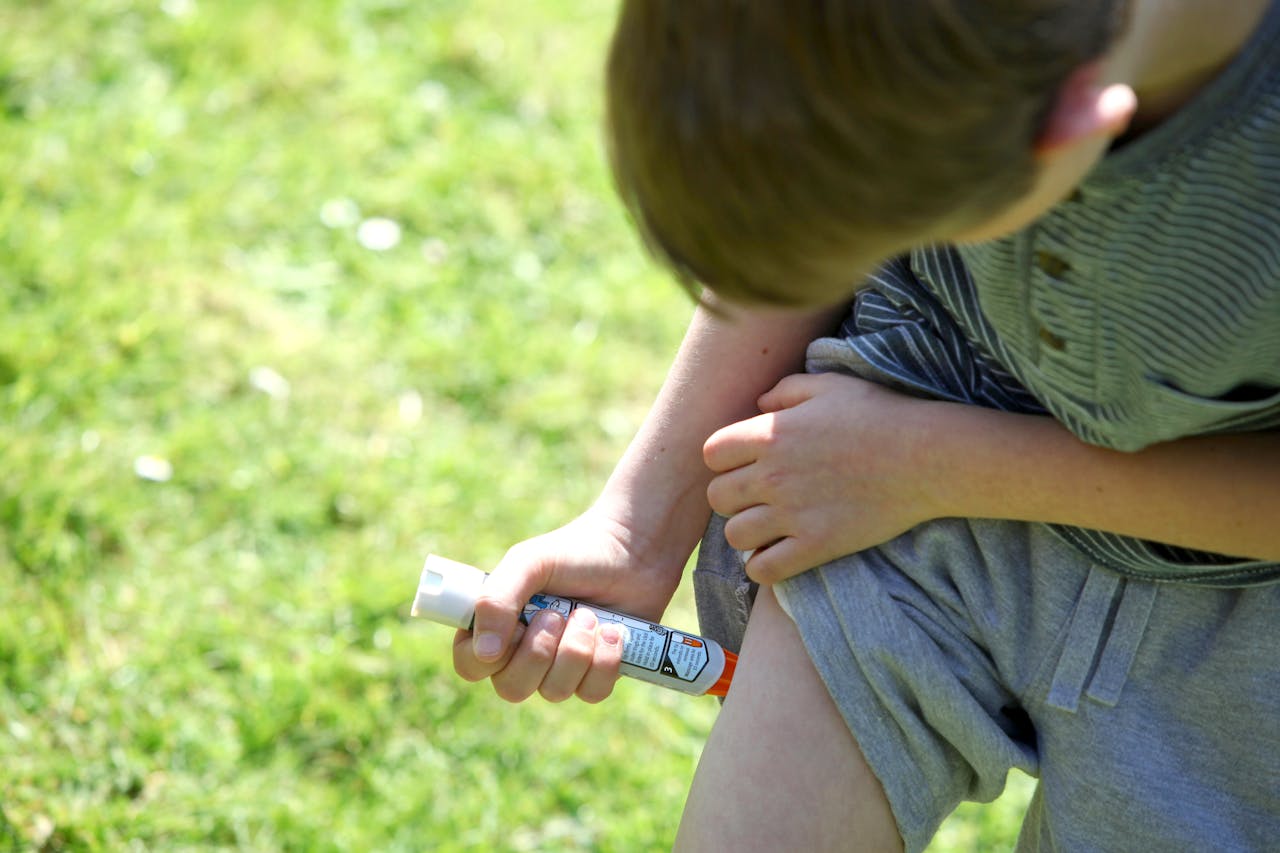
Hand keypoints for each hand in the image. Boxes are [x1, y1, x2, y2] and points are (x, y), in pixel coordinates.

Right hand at [451, 509, 681, 703]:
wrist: (634, 552)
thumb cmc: (575, 553)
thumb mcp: (528, 563)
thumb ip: (496, 600)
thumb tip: (485, 653)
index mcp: (496, 625)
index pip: (469, 665)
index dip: (488, 655)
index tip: (516, 624)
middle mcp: (523, 652)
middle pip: (511, 688)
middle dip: (540, 651)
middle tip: (559, 614)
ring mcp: (560, 668)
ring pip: (553, 692)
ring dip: (576, 651)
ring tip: (590, 616)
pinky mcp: (596, 675)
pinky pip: (591, 693)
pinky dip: (604, 661)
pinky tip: (612, 632)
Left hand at [703, 372, 955, 583]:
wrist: (926, 456)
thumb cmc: (879, 414)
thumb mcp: (829, 386)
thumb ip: (786, 390)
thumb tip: (759, 405)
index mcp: (770, 434)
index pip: (712, 454)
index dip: (725, 459)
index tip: (746, 463)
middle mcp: (773, 475)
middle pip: (718, 496)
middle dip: (733, 496)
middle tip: (758, 496)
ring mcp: (792, 513)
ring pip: (734, 535)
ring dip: (746, 532)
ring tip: (767, 527)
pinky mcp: (816, 545)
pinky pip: (764, 569)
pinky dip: (764, 566)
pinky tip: (779, 553)